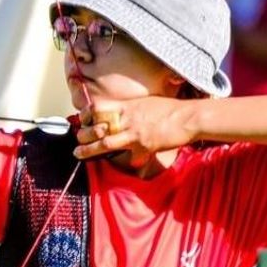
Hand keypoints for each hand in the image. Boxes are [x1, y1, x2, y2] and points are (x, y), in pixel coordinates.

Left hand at [74, 97, 194, 165]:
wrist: (188, 117)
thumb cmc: (170, 109)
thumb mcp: (146, 102)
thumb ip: (131, 109)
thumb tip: (121, 113)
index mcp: (126, 106)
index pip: (98, 109)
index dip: (87, 115)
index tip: (82, 120)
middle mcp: (127, 119)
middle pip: (97, 127)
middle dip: (84, 135)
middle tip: (78, 139)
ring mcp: (134, 133)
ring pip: (105, 143)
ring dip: (90, 149)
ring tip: (78, 153)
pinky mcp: (144, 147)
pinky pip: (131, 158)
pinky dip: (131, 162)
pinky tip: (131, 163)